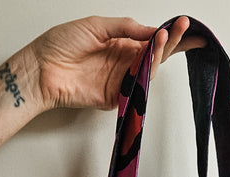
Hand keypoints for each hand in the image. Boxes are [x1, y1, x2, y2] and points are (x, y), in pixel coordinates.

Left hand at [23, 15, 204, 111]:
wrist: (42, 69)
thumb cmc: (60, 44)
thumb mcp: (96, 26)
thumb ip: (125, 28)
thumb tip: (151, 30)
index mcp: (120, 43)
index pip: (151, 39)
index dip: (170, 34)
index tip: (187, 26)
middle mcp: (123, 62)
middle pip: (156, 55)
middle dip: (173, 44)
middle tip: (187, 33)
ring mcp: (120, 81)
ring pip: (149, 70)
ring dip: (159, 54)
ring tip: (164, 38)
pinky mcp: (115, 98)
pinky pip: (135, 88)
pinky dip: (145, 75)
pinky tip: (151, 58)